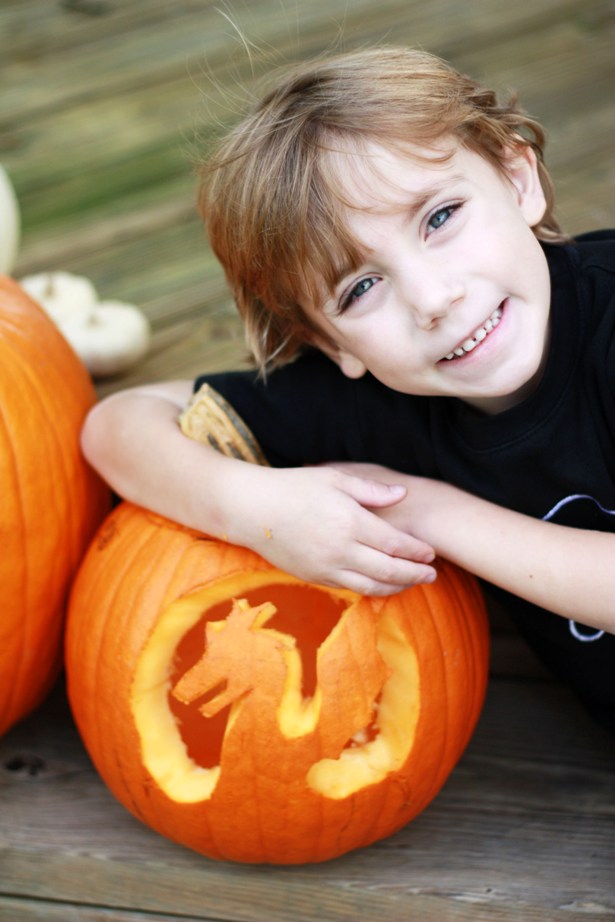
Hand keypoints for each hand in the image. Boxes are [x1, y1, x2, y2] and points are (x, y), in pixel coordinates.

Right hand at [226, 464, 436, 595]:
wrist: (251, 510)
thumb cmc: (293, 487)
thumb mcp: (334, 478)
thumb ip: (371, 490)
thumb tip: (403, 495)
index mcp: (349, 521)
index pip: (395, 543)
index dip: (417, 551)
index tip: (431, 552)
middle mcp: (341, 549)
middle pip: (389, 570)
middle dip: (415, 574)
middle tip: (432, 575)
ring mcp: (326, 567)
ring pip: (371, 586)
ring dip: (396, 587)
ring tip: (412, 583)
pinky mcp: (314, 577)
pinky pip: (350, 589)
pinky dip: (372, 589)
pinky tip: (382, 584)